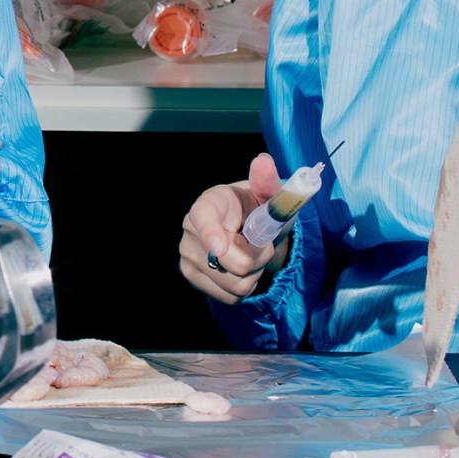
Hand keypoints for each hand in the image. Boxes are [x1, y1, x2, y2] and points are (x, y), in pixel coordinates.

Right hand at [178, 153, 285, 303]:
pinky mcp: (191, 274)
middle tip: (262, 246)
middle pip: (229, 262)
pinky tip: (241, 270)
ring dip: (253, 276)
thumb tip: (264, 161)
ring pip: (232, 283)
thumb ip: (269, 182)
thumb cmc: (259, 209)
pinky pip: (228, 296)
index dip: (211, 233)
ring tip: (250, 257)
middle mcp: (190, 227)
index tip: (221, 246)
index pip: (203, 217)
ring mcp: (188, 253)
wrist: (249, 229)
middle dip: (258, 260)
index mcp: (209, 203)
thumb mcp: (270, 196)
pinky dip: (242, 289)